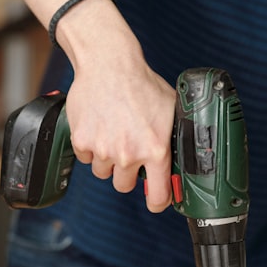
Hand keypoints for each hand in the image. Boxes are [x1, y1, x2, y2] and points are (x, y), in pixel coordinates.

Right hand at [65, 54, 175, 212]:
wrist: (109, 65)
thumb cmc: (141, 84)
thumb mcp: (170, 109)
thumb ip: (176, 135)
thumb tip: (185, 154)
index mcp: (155, 150)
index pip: (157, 195)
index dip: (158, 202)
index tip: (156, 201)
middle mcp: (129, 154)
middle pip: (124, 186)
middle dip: (128, 173)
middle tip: (130, 153)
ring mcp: (103, 149)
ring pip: (103, 172)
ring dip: (108, 159)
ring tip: (114, 133)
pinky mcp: (82, 141)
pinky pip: (86, 158)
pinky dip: (90, 147)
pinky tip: (100, 126)